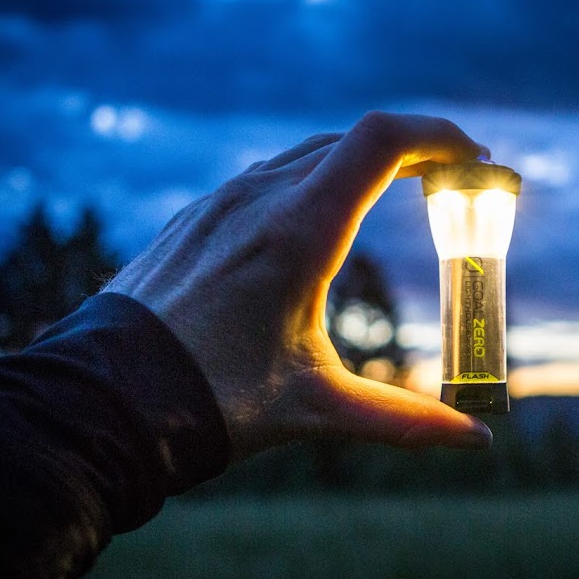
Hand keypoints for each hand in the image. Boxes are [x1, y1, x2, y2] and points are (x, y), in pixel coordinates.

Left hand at [103, 111, 493, 462]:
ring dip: (359, 162)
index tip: (475, 157)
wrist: (103, 402)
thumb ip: (404, 420)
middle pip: (352, 140)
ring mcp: (220, 203)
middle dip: (412, 151)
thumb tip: (475, 441)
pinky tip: (320, 219)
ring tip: (397, 193)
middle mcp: (259, 199)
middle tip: (452, 183)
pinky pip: (266, 176)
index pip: (382, 142)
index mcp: (299, 231)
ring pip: (306, 154)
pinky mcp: (194, 219)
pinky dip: (312, 179)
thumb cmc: (211, 402)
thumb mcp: (317, 408)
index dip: (438, 136)